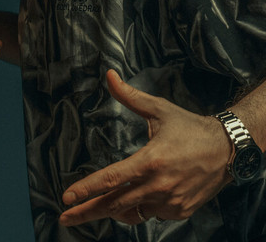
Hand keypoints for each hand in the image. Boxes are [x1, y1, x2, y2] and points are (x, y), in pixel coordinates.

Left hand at [59, 69, 231, 226]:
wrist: (226, 150)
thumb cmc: (189, 127)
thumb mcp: (159, 109)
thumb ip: (130, 96)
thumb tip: (109, 75)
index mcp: (150, 161)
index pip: (111, 178)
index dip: (86, 189)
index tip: (67, 197)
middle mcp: (158, 185)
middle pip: (114, 203)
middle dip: (87, 211)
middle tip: (65, 217)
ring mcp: (170, 202)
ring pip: (132, 212)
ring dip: (112, 211)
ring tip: (91, 211)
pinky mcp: (180, 211)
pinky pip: (151, 214)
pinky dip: (139, 207)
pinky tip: (135, 198)